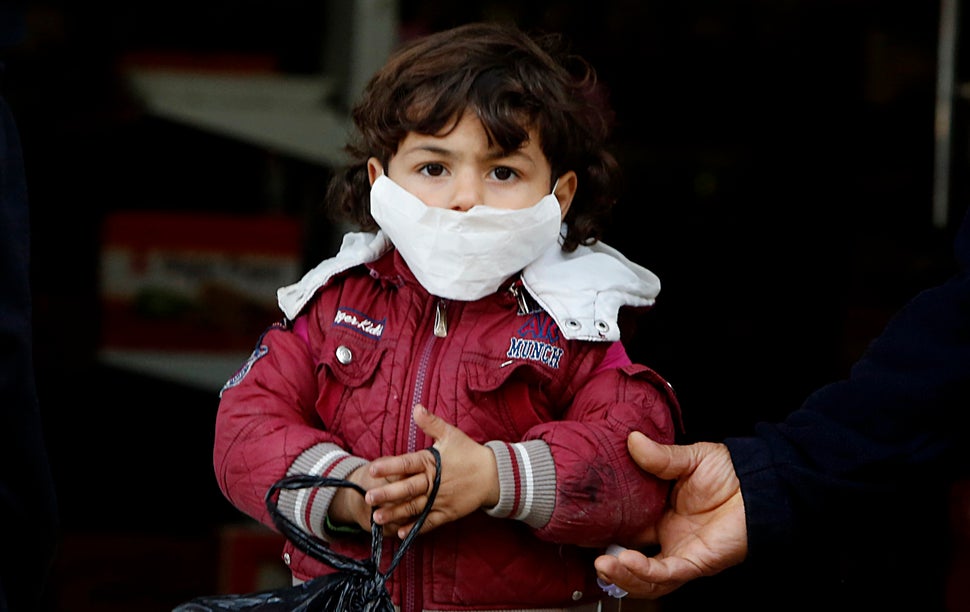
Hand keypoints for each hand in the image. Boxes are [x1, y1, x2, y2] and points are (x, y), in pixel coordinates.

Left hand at [365, 404, 498, 538]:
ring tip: (377, 518)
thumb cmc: (469, 452)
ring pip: (415, 508)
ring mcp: (440, 500)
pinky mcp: (448, 513)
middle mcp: (434, 482)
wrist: (493, 475)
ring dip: (395, 513)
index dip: (389, 466)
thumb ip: (431, 423)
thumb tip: (417, 408)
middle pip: (408, 489)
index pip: (407, 464)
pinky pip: (429, 522)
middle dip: (387, 494)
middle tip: (368, 498)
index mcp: (431, 462)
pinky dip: (416, 528)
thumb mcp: (451, 434)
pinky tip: (401, 533)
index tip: (372, 469)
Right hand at [593, 432, 747, 598]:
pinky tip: (627, 562)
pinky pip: (668, 573)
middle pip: (632, 561)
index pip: (627, 529)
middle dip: (609, 565)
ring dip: (622, 575)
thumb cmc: (730, 472)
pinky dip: (645, 571)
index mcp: (661, 515)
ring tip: (603, 566)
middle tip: (588, 554)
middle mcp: (669, 538)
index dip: (605, 531)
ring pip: (647, 576)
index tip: (584, 524)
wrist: (761, 484)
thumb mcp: (689, 459)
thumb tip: (632, 440)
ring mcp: (682, 553)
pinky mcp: (697, 561)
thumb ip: (659, 456)